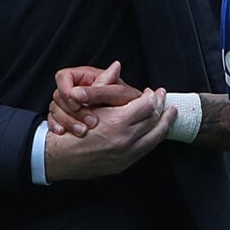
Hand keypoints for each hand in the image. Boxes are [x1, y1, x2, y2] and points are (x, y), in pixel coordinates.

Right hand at [43, 88, 175, 181]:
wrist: (60, 158)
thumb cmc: (71, 128)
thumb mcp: (88, 103)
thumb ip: (105, 84)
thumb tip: (116, 65)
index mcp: (118, 122)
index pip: (147, 105)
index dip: (152, 96)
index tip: (153, 91)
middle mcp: (126, 139)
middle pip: (155, 120)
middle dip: (162, 108)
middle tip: (164, 98)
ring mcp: (127, 154)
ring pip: (155, 137)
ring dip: (165, 123)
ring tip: (170, 114)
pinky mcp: (125, 164)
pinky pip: (147, 149)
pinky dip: (154, 137)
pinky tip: (155, 130)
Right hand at [48, 61, 141, 135]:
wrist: (127, 121)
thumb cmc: (124, 102)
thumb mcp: (117, 93)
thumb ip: (104, 87)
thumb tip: (87, 84)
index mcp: (84, 76)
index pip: (63, 77)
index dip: (66, 91)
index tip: (79, 104)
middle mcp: (74, 88)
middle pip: (58, 95)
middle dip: (72, 111)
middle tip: (91, 122)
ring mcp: (68, 103)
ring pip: (55, 108)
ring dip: (67, 121)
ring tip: (84, 131)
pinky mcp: (65, 116)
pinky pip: (52, 119)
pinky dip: (56, 126)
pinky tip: (64, 132)